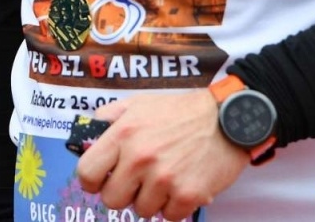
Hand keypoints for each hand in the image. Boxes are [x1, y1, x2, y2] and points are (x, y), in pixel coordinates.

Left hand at [75, 89, 248, 220]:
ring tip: (163, 181)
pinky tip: (180, 187)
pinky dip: (173, 206)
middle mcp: (140, 158)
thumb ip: (108, 117)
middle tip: (135, 183)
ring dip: (150, 200)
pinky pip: (169, 216)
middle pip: (111, 200)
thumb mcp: (137, 104)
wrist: (226, 119)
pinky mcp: (189, 195)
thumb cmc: (179, 112)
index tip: (100, 181)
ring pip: (141, 210)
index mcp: (122, 134)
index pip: (87, 172)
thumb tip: (88, 134)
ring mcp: (164, 179)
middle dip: (121, 194)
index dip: (91, 182)